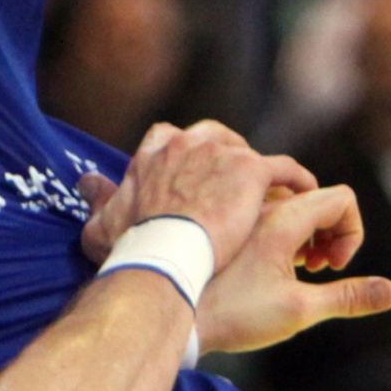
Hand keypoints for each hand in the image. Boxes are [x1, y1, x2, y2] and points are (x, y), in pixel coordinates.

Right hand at [94, 123, 318, 269]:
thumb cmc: (132, 247)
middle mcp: (188, 142)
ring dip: (261, 175)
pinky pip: (285, 169)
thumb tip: (87, 183)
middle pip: (216, 138)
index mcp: (154, 152)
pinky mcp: (251, 171)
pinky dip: (295, 180)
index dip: (188, 155)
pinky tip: (303, 196)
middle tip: (238, 191)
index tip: (195, 178)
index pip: (172, 135)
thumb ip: (100, 199)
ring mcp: (221, 153)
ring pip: (250, 154)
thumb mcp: (104, 223)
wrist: (163, 255)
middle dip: (228, 159)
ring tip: (272, 198)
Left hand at [198, 187, 390, 352]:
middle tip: (314, 267)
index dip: (351, 232)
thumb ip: (348, 297)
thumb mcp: (299, 310)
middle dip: (327, 232)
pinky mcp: (219, 216)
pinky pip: (256, 206)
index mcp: (284, 216)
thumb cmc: (233, 314)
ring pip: (285, 201)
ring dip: (300, 229)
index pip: (342, 199)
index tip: (333, 266)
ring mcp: (238, 207)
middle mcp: (260, 201)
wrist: (171, 310)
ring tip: (289, 265)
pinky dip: (271, 225)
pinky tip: (259, 258)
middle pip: (315, 197)